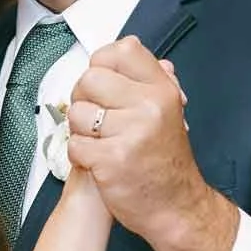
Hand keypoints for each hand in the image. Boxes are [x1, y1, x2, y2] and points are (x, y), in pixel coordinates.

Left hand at [64, 38, 220, 236]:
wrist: (176, 206)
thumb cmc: (165, 160)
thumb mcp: (168, 112)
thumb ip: (150, 77)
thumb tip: (129, 43)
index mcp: (162, 90)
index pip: (122, 51)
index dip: (102, 64)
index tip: (104, 84)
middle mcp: (148, 106)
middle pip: (90, 79)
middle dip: (84, 99)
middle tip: (96, 118)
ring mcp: (130, 133)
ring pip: (76, 113)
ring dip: (80, 130)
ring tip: (100, 142)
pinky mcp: (111, 160)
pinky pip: (74, 144)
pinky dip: (80, 155)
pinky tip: (98, 161)